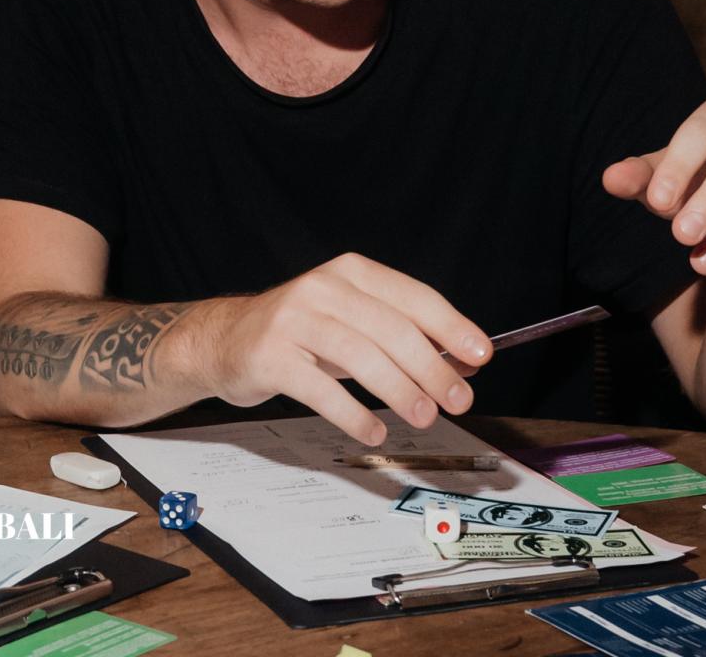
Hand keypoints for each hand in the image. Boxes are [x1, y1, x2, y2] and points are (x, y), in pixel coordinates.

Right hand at [198, 254, 490, 445]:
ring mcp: (292, 321)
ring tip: (424, 417)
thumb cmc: (301, 334)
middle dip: (432, 369)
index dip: (451, 327)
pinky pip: (321, 390)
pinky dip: (354, 415)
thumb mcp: (352, 321)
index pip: (412, 296)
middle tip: (458, 401)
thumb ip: (401, 335)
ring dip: (400, 391)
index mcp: (349, 272)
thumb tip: (462, 365)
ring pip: (360, 357)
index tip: (480, 356)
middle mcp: (320, 288)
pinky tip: (374, 432)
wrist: (225, 340)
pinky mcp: (270, 357)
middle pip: (390, 329)